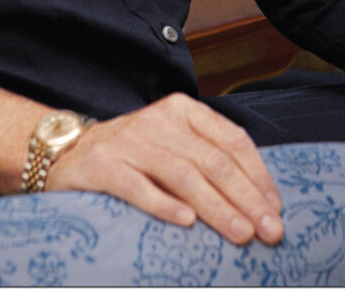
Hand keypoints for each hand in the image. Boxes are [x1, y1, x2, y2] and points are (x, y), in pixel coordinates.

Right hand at [45, 92, 283, 246]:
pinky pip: (139, 187)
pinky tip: (186, 223)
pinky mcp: (105, 167)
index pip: (231, 139)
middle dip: (247, 198)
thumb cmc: (134, 153)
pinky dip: (164, 205)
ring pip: (184, 176)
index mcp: (183, 110)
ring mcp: (132, 142)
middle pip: (213, 161)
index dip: (257, 174)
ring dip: (217, 207)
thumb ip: (208, 158)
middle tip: (270, 230)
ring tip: (241, 233)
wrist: (68, 151)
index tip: (276, 207)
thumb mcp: (173, 143)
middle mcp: (160, 121)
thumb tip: (259, 199)